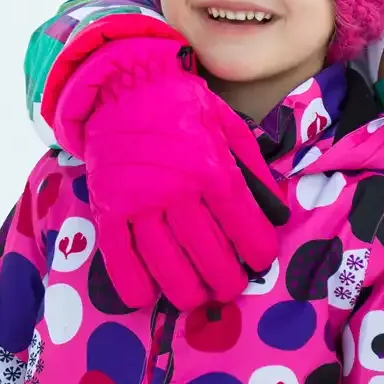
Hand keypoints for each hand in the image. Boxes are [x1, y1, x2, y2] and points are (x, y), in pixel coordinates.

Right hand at [53, 37, 287, 310]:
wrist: (122, 87)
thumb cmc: (181, 105)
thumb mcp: (229, 125)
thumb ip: (252, 169)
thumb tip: (275, 210)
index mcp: (212, 169)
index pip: (243, 226)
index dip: (257, 251)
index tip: (261, 260)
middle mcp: (177, 192)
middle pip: (209, 256)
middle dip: (226, 280)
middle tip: (230, 285)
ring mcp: (139, 205)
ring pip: (167, 268)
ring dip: (187, 292)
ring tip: (198, 295)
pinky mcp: (108, 211)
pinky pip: (119, 261)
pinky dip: (134, 286)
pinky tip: (148, 296)